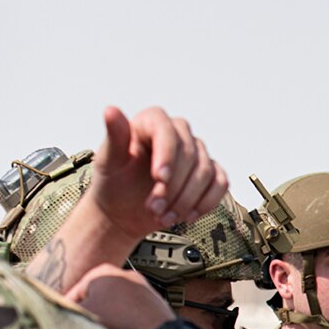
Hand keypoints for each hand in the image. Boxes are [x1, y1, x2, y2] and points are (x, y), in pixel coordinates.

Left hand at [26, 105, 227, 290]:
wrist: (124, 210)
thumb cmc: (114, 182)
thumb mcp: (109, 162)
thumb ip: (114, 137)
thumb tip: (110, 110)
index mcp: (151, 122)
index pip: (166, 129)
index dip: (167, 154)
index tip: (159, 178)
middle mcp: (177, 133)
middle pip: (189, 154)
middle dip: (173, 186)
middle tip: (154, 209)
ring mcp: (196, 152)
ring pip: (205, 171)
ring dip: (186, 200)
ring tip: (164, 218)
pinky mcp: (209, 173)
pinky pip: (220, 183)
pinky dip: (206, 202)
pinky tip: (187, 216)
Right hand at [65, 264, 173, 328]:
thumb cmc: (117, 323)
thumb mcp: (81, 316)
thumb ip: (67, 311)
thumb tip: (61, 313)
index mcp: (103, 272)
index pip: (76, 292)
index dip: (68, 308)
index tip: (65, 320)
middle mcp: (125, 274)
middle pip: (98, 296)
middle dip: (90, 311)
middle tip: (84, 327)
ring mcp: (143, 288)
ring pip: (117, 304)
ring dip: (109, 316)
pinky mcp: (156, 303)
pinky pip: (134, 312)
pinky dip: (127, 320)